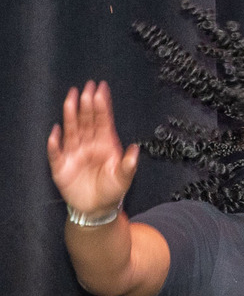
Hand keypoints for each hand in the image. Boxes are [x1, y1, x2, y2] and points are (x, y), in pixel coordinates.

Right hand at [47, 80, 138, 216]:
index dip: (101, 105)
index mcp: (104, 144)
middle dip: (86, 104)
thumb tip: (136, 149)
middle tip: (86, 87)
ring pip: (71, 130)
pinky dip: (55, 144)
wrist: (97, 209)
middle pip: (86, 121)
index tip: (101, 89)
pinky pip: (56, 153)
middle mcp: (88, 144)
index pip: (102, 121)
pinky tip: (56, 132)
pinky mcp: (61, 166)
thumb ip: (128, 165)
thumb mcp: (124, 179)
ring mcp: (74, 153)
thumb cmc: (112, 191)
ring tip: (71, 98)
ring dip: (70, 115)